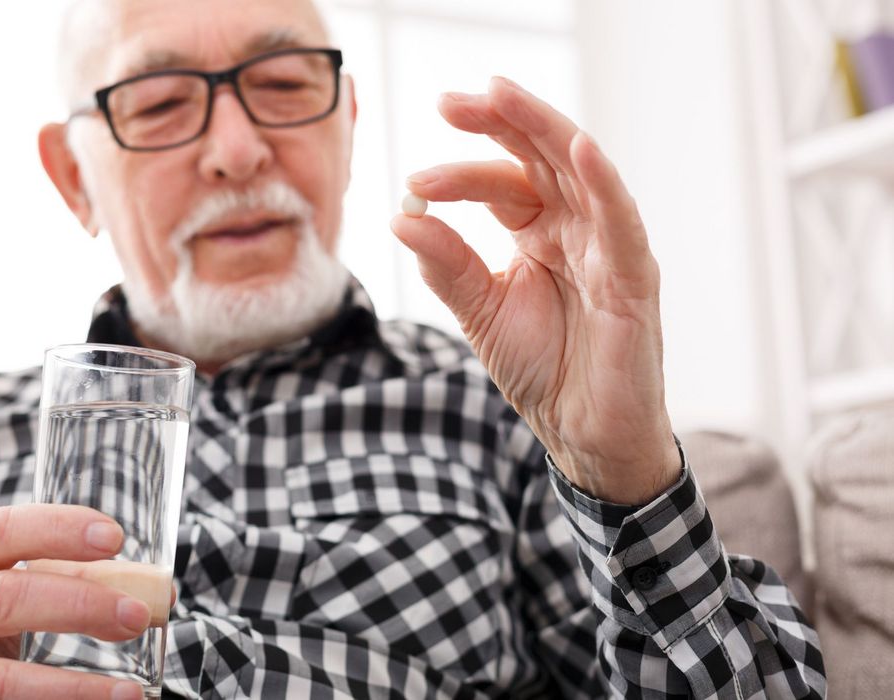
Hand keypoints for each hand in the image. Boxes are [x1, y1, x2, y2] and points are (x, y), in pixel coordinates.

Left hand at [390, 76, 679, 504]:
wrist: (582, 436)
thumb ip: (447, 265)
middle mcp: (578, 230)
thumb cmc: (543, 370)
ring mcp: (609, 249)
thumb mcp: (481, 312)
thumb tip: (402, 217)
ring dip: (543, 130)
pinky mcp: (635, 280)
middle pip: (542, 158)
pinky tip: (579, 149)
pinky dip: (604, 184)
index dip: (460, 175)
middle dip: (500, 122)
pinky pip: (622, 223)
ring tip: (502, 96)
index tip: (413, 183)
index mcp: (541, 233)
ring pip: (581, 173)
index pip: (503, 183)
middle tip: (451, 101)